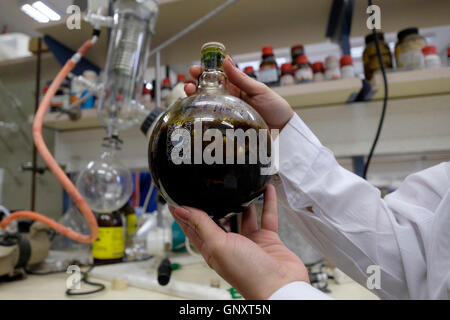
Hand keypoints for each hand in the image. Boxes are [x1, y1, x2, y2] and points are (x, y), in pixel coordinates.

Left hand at [168, 184, 308, 299]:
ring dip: (243, 202)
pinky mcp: (267, 239)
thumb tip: (182, 211)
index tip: (176, 200)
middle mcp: (230, 245)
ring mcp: (249, 242)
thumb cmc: (247, 274)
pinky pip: (266, 216)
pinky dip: (267, 202)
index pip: (194, 229)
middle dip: (214, 204)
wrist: (280, 287)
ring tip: (239, 185)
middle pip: (218, 220)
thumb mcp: (218, 245)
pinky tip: (266, 190)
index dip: (185, 215)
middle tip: (209, 186)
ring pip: (244, 216)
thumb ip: (202, 225)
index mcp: (213, 249)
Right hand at [185, 56, 293, 130]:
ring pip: (205, 105)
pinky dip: (199, 118)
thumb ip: (241, 78)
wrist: (283, 130)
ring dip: (194, 99)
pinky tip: (192, 114)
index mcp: (235, 88)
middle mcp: (228, 100)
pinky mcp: (227, 128)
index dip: (203, 72)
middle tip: (189, 84)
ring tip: (189, 95)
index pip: (215, 77)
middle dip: (194, 85)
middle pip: (206, 91)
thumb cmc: (275, 108)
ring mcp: (226, 114)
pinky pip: (211, 122)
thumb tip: (226, 60)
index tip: (195, 69)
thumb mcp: (258, 90)